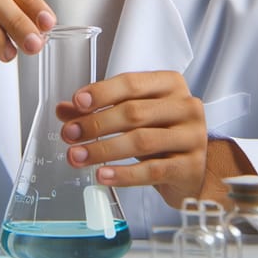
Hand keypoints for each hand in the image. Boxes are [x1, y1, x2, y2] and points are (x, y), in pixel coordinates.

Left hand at [56, 71, 206, 208]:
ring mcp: (191, 136)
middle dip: (96, 124)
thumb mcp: (134, 116)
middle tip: (69, 134)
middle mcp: (185, 106)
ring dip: (103, 149)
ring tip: (78, 156)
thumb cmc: (162, 133)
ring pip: (141, 141)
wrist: (193, 168)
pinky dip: (123, 174)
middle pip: (134, 112)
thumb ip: (100, 109)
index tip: (77, 102)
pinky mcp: (190, 167)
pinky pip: (151, 170)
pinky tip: (102, 175)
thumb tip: (65, 110)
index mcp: (169, 84)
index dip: (102, 92)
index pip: (131, 83)